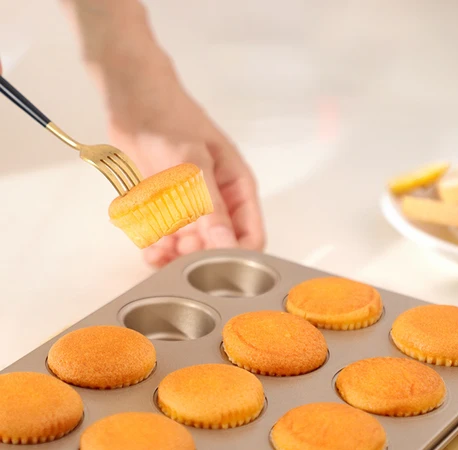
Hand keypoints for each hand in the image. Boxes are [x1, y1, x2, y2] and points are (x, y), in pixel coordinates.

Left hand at [103, 58, 264, 266]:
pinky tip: (150, 246)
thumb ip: (210, 205)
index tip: (212, 264)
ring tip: (159, 249)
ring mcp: (191, 210)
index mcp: (237, 190)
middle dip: (200, 258)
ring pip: (191, 250)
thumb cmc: (170, 120)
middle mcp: (218, 204)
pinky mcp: (166, 211)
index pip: (250, 237)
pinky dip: (158, 248)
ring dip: (176, 256)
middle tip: (179, 250)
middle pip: (219, 249)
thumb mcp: (193, 163)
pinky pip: (167, 241)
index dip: (235, 256)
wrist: (132, 102)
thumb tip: (226, 244)